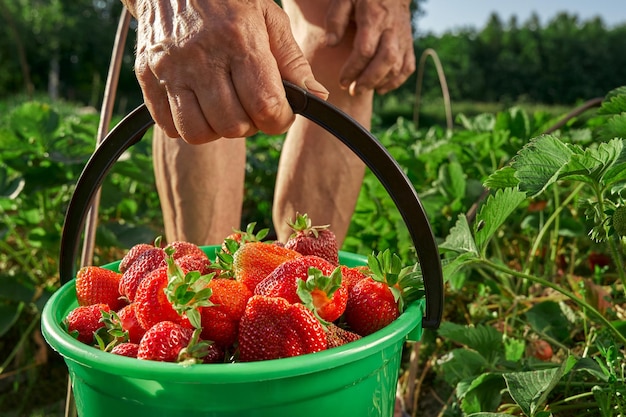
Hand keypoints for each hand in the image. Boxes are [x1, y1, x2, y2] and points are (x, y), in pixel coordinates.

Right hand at [124, 0, 327, 143]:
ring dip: (218, 130)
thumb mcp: (269, 19)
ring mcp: (170, 69)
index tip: (281, 112)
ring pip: (198, 133)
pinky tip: (200, 106)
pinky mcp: (147, 77)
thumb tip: (316, 97)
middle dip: (251, 125)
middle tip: (252, 107)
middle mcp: (202, 57)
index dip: (280, 120)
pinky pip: (169, 126)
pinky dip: (188, 126)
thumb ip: (293, 61)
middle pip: (233, 126)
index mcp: (239, 41)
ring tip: (225, 109)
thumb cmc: (229, 0)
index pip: (265, 106)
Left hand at [325, 0, 415, 94]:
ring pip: (398, 66)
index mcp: (374, 17)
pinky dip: (396, 81)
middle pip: (385, 60)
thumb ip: (336, 19)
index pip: (365, 49)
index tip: (342, 81)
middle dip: (368, 80)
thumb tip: (330, 43)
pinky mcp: (409, 43)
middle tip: (353, 90)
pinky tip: (380, 87)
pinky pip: (408, 67)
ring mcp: (403, 37)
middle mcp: (391, 29)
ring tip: (362, 89)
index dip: (353, 69)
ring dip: (380, 82)